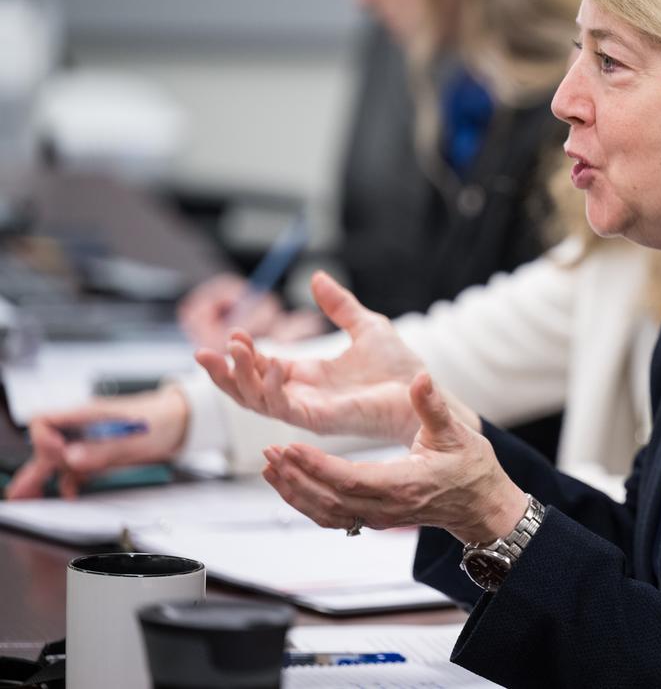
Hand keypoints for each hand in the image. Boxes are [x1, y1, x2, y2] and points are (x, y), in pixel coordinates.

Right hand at [4, 386, 189, 499]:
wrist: (182, 422)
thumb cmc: (160, 419)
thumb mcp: (134, 437)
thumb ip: (102, 449)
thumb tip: (71, 459)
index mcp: (87, 416)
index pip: (46, 422)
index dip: (44, 440)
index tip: (56, 456)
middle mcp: (84, 429)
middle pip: (47, 446)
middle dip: (34, 468)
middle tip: (19, 494)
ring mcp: (91, 443)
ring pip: (58, 461)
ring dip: (43, 479)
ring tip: (28, 498)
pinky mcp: (100, 456)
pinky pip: (77, 470)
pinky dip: (69, 483)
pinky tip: (67, 495)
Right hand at [195, 270, 473, 444]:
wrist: (421, 390)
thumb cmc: (398, 367)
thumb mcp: (365, 325)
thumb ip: (338, 305)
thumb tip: (316, 277)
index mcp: (308, 377)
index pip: (261, 369)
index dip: (243, 354)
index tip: (234, 332)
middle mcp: (302, 396)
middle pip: (247, 390)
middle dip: (223, 373)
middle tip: (203, 352)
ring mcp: (308, 410)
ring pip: (257, 401)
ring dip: (238, 378)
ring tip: (232, 351)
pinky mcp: (320, 420)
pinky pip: (285, 408)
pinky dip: (272, 388)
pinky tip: (273, 366)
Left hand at [261, 373, 525, 544]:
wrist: (479, 503)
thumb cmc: (469, 466)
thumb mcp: (455, 432)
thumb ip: (432, 406)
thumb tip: (420, 378)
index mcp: (404, 484)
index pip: (349, 479)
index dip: (316, 466)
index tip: (290, 446)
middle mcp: (386, 507)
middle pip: (328, 498)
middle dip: (296, 476)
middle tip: (271, 450)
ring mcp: (378, 517)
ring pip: (325, 512)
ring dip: (294, 490)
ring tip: (270, 465)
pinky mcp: (372, 518)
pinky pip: (331, 516)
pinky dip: (305, 502)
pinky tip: (288, 483)